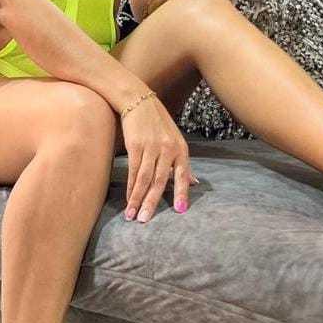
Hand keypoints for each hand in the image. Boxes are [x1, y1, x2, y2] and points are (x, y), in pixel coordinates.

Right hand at [121, 92, 196, 222]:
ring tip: (132, 215)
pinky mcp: (136, 145)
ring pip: (145, 178)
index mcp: (181, 149)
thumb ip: (183, 164)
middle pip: (160, 181)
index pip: (182, 175)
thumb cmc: (158, 124)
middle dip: (152, 203)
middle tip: (145, 220)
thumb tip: (194, 183)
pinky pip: (134, 170)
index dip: (181, 193)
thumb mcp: (176, 140)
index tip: (180, 211)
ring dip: (137, 199)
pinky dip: (130, 186)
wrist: (138, 101)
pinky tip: (128, 198)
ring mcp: (151, 147)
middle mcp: (168, 149)